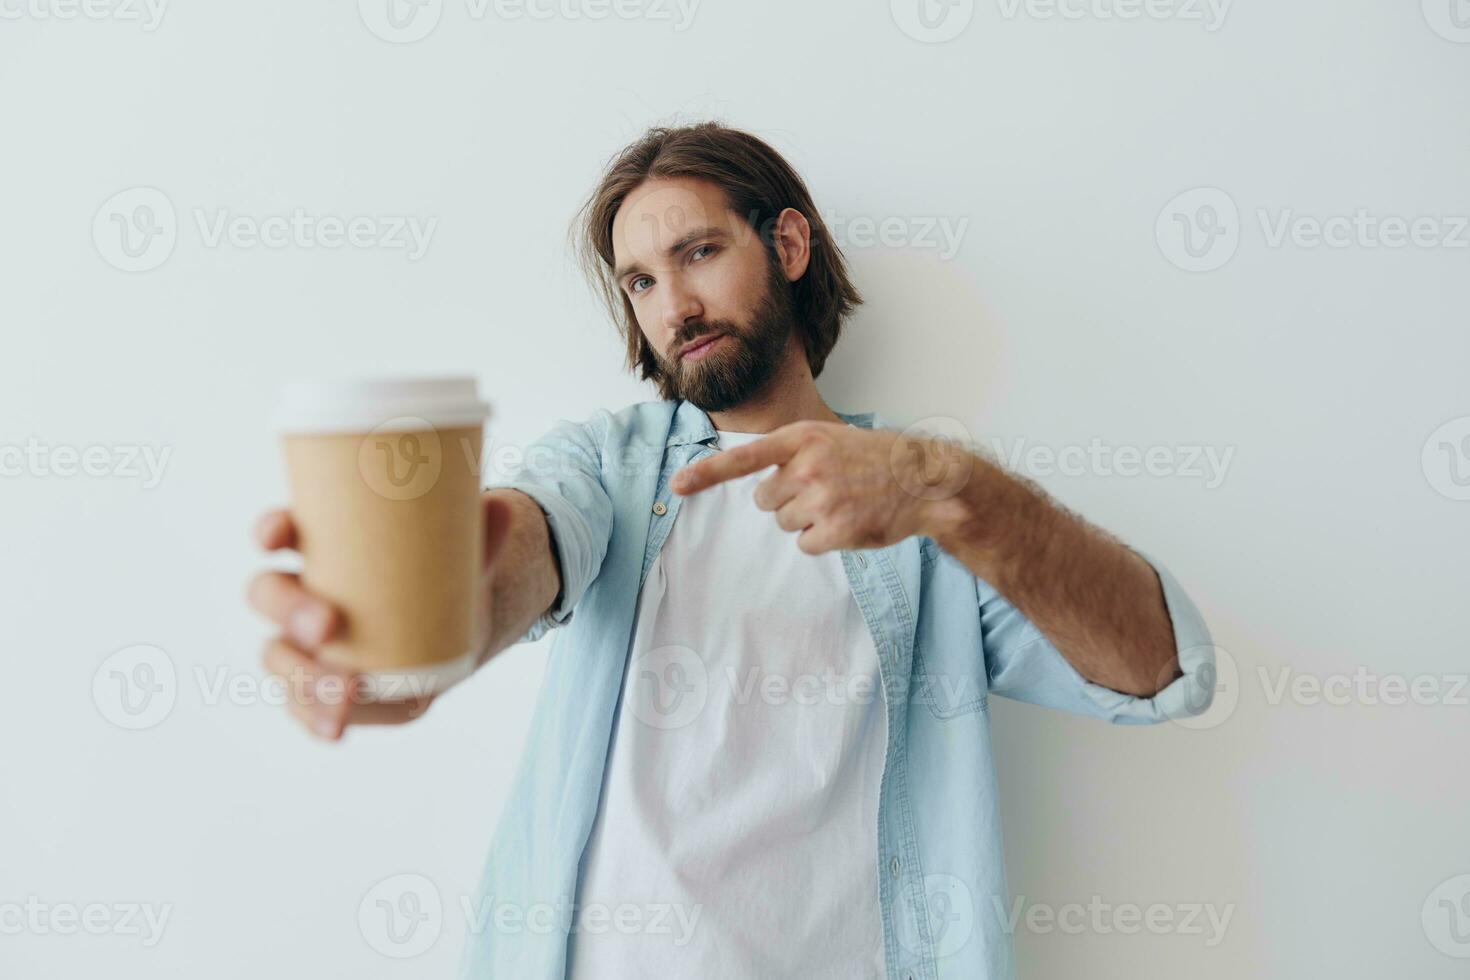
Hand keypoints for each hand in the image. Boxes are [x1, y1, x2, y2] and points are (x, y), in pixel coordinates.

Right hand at [245, 496, 515, 740]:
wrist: (448, 635)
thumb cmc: (438, 581)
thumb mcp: (455, 559)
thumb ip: (478, 538)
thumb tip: (504, 511)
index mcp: (319, 550)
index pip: (278, 532)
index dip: (269, 531)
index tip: (276, 536)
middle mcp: (298, 595)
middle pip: (268, 596)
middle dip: (291, 612)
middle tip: (329, 625)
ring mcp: (301, 645)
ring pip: (279, 657)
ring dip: (303, 677)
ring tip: (344, 690)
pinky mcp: (319, 687)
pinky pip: (303, 704)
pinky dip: (316, 718)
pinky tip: (335, 729)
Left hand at [669, 420, 974, 554]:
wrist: (923, 480)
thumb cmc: (874, 460)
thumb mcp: (831, 440)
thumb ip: (793, 455)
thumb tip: (759, 488)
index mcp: (801, 440)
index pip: (743, 458)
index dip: (706, 474)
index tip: (675, 486)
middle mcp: (807, 466)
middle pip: (764, 501)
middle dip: (786, 501)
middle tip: (824, 491)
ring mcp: (821, 498)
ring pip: (785, 523)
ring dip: (808, 520)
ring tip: (842, 503)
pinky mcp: (836, 529)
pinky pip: (807, 544)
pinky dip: (824, 539)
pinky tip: (850, 522)